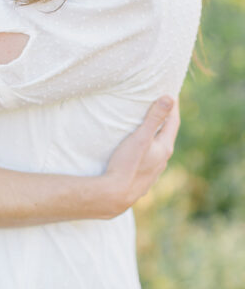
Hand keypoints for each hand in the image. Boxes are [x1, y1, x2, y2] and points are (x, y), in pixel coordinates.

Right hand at [100, 96, 180, 216]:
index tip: (171, 93)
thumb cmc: (127, 164)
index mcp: (164, 148)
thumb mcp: (140, 137)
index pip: (173, 122)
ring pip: (158, 151)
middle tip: (160, 108)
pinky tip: (138, 155)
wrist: (114, 195)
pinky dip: (146, 152)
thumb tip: (170, 98)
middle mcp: (162, 160)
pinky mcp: (141, 180)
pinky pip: (148, 162)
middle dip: (164, 122)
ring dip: (155, 139)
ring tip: (148, 130)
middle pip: (166, 136)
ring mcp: (153, 172)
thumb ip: (154, 118)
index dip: (173, 107)